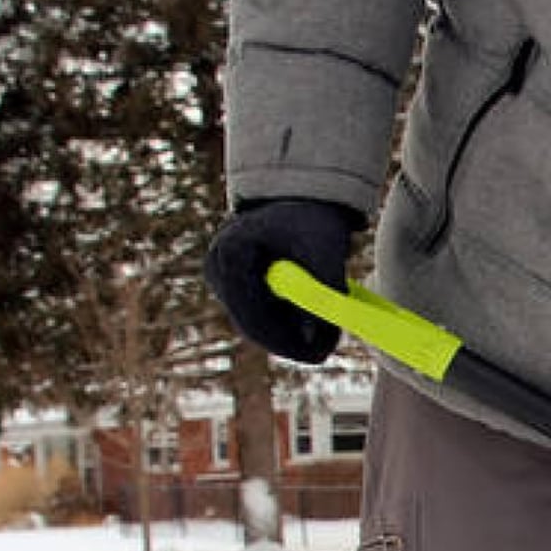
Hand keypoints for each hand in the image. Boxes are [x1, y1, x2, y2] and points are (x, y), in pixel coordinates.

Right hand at [204, 198, 361, 362]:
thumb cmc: (311, 216)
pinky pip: (263, 314)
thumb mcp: (324, 250)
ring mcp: (224, 278)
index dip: (285, 342)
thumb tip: (315, 336)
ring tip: (331, 325)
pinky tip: (317, 313)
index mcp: (231, 254)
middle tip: (329, 348)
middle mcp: (218, 268)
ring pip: (259, 323)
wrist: (300, 196)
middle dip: (292, 342)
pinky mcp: (237, 284)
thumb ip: (322, 290)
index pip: (250, 316)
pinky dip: (289, 320)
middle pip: (252, 325)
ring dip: (293, 333)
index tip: (318, 354)